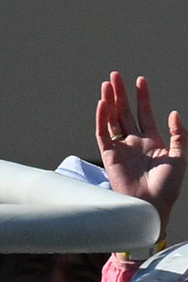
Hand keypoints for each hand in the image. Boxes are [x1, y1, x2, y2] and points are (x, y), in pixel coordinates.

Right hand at [96, 71, 184, 240]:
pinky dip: (101, 119)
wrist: (151, 205)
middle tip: (115, 76)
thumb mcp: (180, 157)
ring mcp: (120, 148)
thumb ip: (179, 134)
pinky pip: (103, 134)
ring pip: (112, 120)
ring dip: (109, 102)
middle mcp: (134, 142)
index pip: (144, 114)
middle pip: (124, 112)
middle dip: (120, 94)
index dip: (142, 97)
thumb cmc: (168, 186)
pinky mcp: (108, 156)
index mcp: (152, 142)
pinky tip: (103, 105)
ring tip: (107, 84)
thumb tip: (173, 112)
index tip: (140, 80)